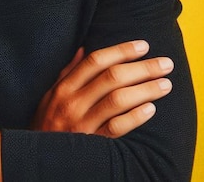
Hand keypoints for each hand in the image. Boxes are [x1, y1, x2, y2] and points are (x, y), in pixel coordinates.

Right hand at [31, 40, 173, 137]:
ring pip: (117, 100)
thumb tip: (84, 49)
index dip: (121, 51)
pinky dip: (135, 117)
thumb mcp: (51, 94)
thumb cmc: (46, 121)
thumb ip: (68, 72)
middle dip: (142, 68)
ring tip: (165, 84)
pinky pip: (116, 128)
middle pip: (111, 77)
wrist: (37, 157)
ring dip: (145, 90)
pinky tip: (151, 109)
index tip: (143, 45)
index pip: (96, 61)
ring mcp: (82, 123)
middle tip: (165, 63)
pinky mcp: (92, 143)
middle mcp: (73, 102)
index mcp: (64, 86)